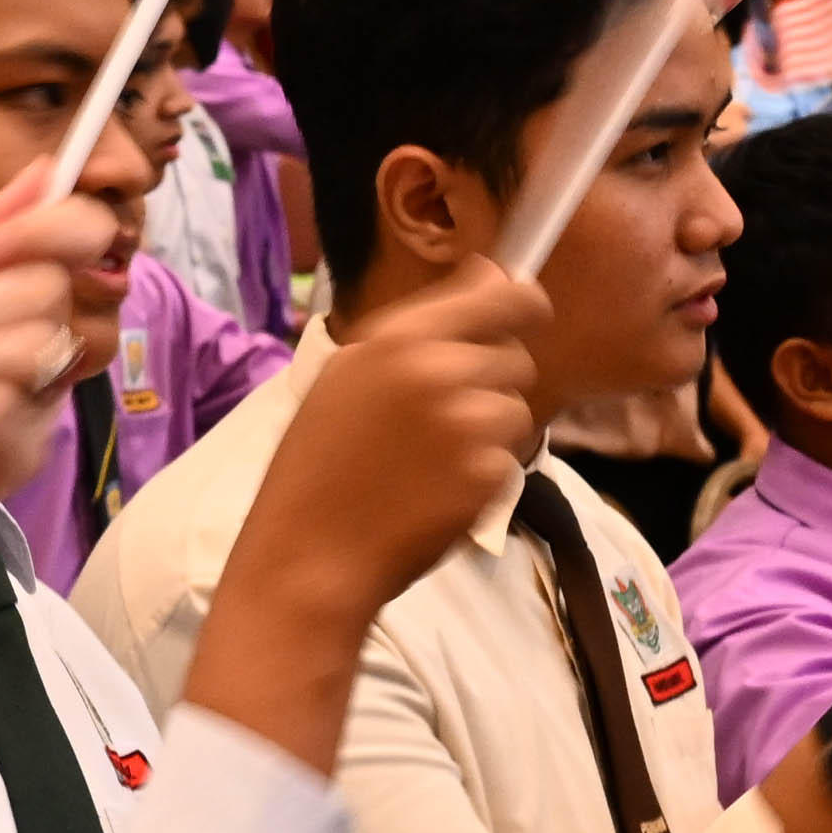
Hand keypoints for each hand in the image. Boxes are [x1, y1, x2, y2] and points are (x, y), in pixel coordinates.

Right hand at [250, 266, 548, 625]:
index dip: (522, 305)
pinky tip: (436, 493)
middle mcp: (441, 371)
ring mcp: (468, 425)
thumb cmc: (316, 465)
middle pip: (515, 357)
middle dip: (491, 384)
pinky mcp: (486, 476)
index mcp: (400, 338)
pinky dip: (482, 477)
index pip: (504, 296)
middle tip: (443, 419)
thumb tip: (493, 277)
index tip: (521, 318)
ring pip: (516, 411)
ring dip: (490, 433)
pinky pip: (509, 461)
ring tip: (434, 461)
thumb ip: (423, 328)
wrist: (309, 555)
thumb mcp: (349, 375)